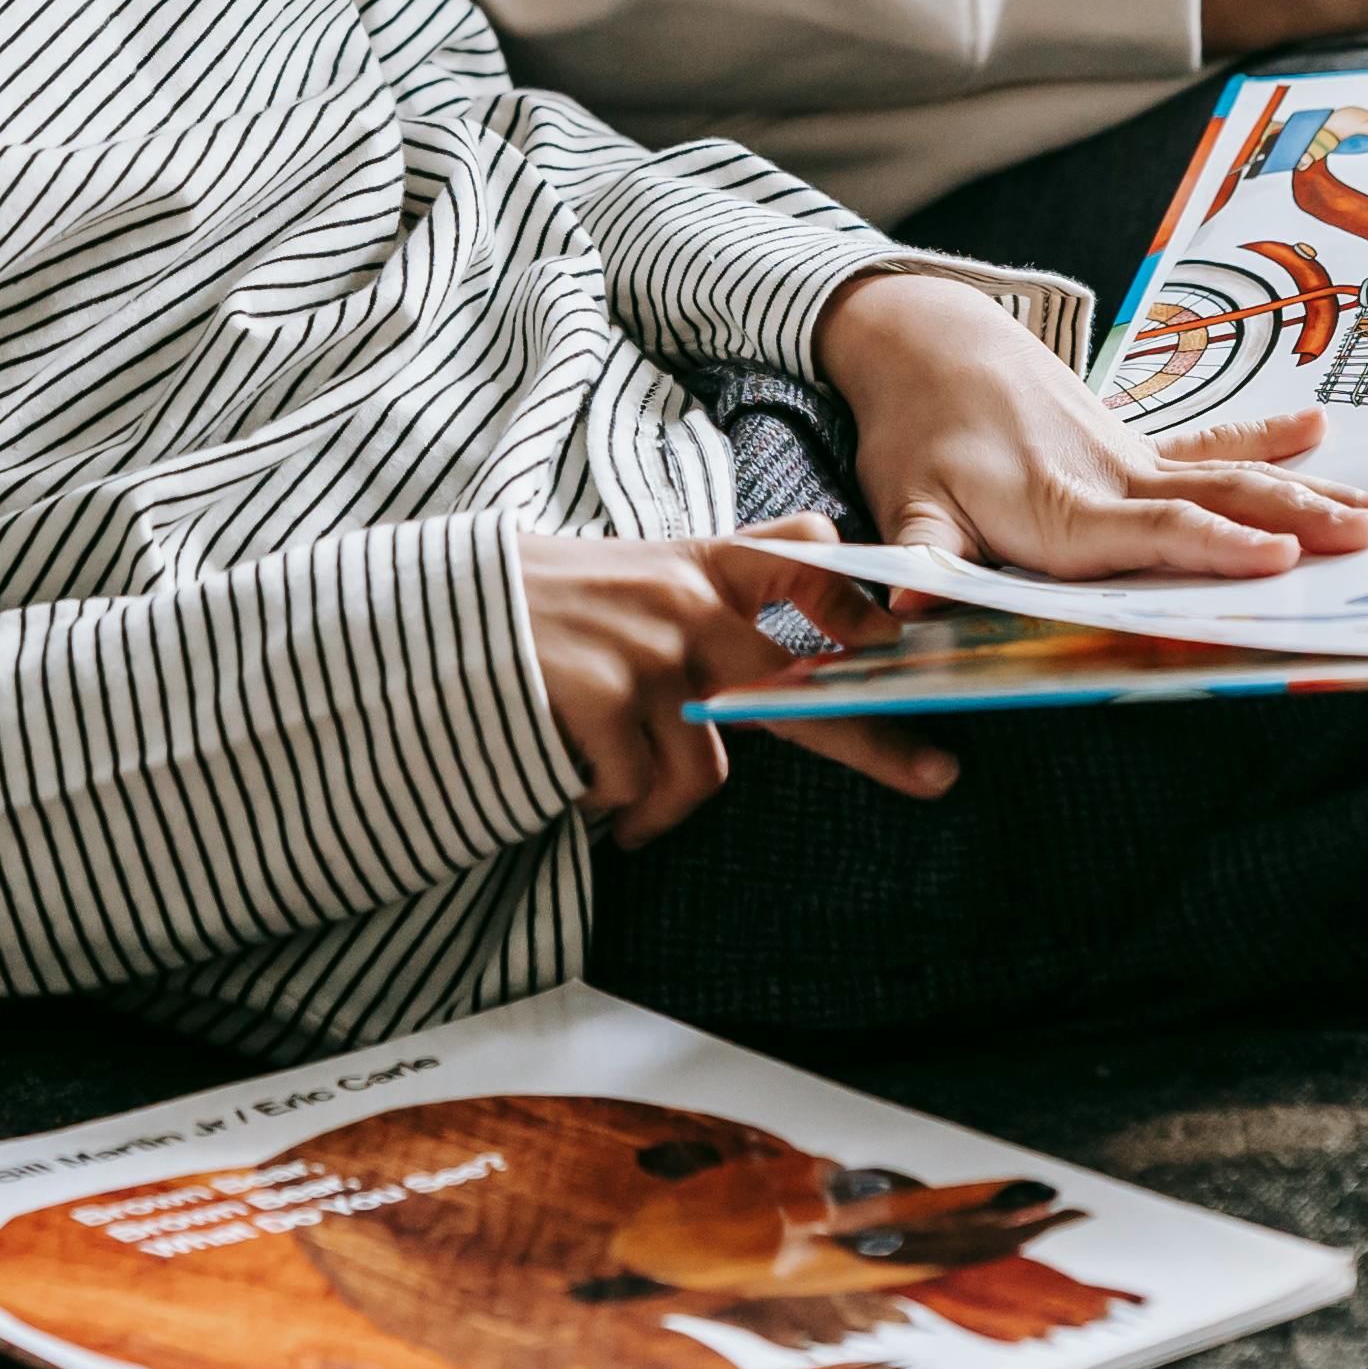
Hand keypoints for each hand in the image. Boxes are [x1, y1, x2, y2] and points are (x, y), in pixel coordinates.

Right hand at [515, 522, 950, 845]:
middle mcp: (686, 599)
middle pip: (800, 687)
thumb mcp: (628, 575)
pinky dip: (611, 811)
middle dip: (874, 742)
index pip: (806, 557)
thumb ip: (710, 587)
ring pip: (703, 772)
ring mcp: (649, 647)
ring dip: (657, 805)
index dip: (862, 602)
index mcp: (697, 565)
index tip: (910, 643)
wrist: (429, 624)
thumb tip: (803, 583)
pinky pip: (641, 792)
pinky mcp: (606, 693)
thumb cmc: (537, 612)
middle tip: (938, 778)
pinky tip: (572, 790)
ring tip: (612, 802)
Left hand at [820, 268, 1367, 578]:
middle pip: (1217, 501)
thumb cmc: (916, 431)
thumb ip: (923, 554)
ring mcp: (1131, 457)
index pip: (1149, 532)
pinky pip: (1212, 446)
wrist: (928, 340)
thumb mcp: (908, 499)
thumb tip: (914, 598)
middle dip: (1297, 519)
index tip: (1278, 558)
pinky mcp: (1135, 444)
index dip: (1213, 546)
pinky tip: (1319, 426)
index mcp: (1061, 510)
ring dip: (1307, 491)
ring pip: (1233, 475)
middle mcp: (1112, 481)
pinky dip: (1267, 437)